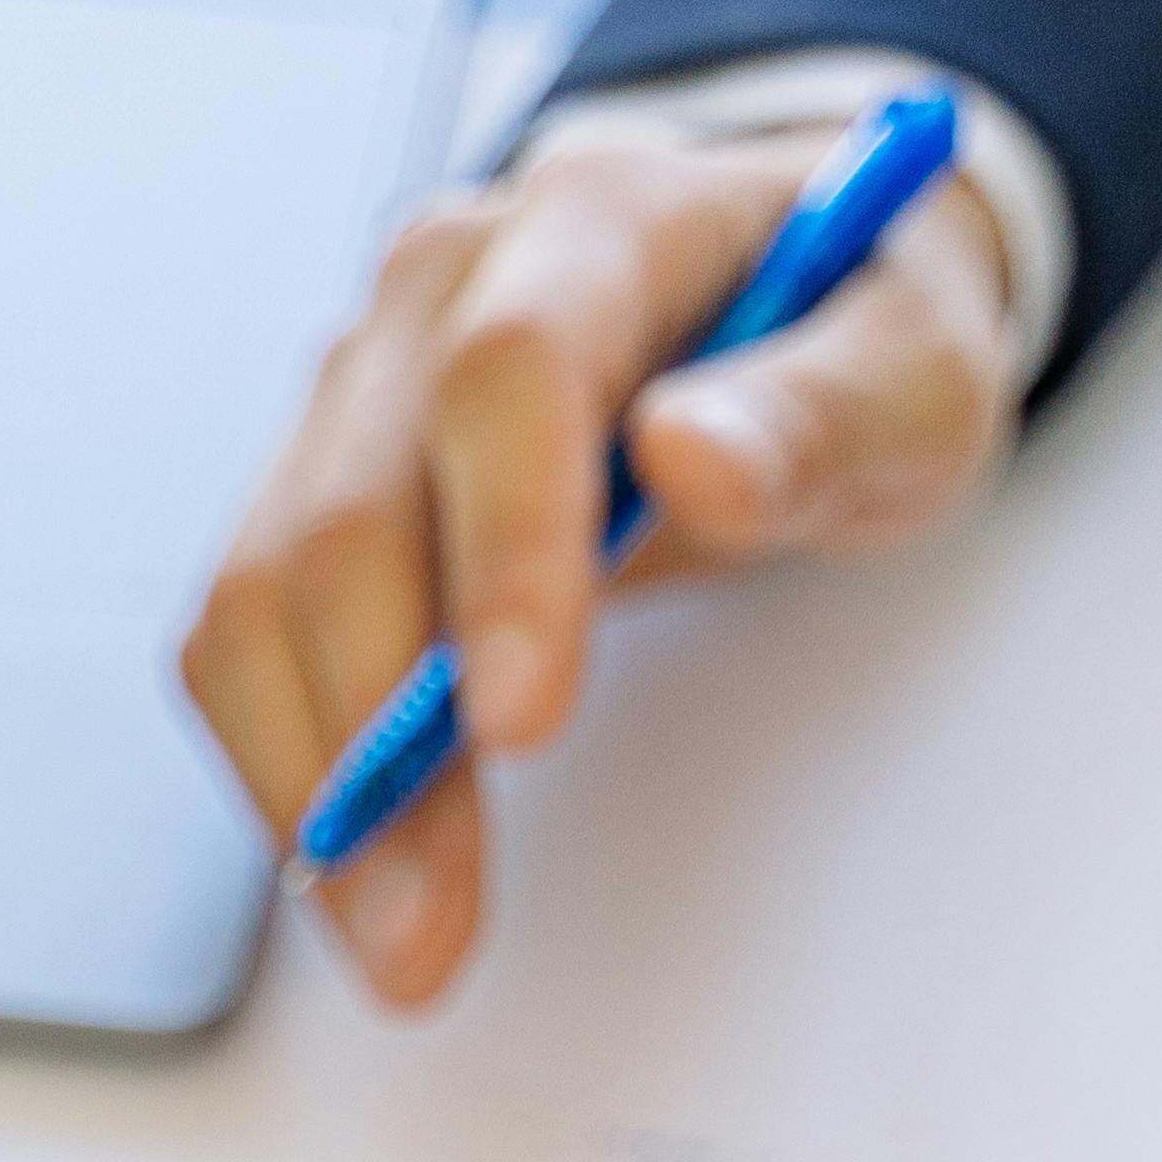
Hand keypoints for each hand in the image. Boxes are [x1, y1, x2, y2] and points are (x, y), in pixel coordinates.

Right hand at [181, 123, 1023, 1012]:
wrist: (774, 302)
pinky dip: (285, 769)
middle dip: (381, 739)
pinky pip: (243, 639)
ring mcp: (355, 384)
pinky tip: (358, 874)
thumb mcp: (918, 370)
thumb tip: (694, 456)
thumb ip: (829, 408)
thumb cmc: (847, 343)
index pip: (507, 375)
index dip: (500, 554)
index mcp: (600, 220)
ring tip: (400, 941)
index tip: (519, 726)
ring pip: (264, 590)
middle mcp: (439, 286)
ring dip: (313, 787)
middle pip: (353, 512)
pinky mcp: (308, 483)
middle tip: (434, 928)